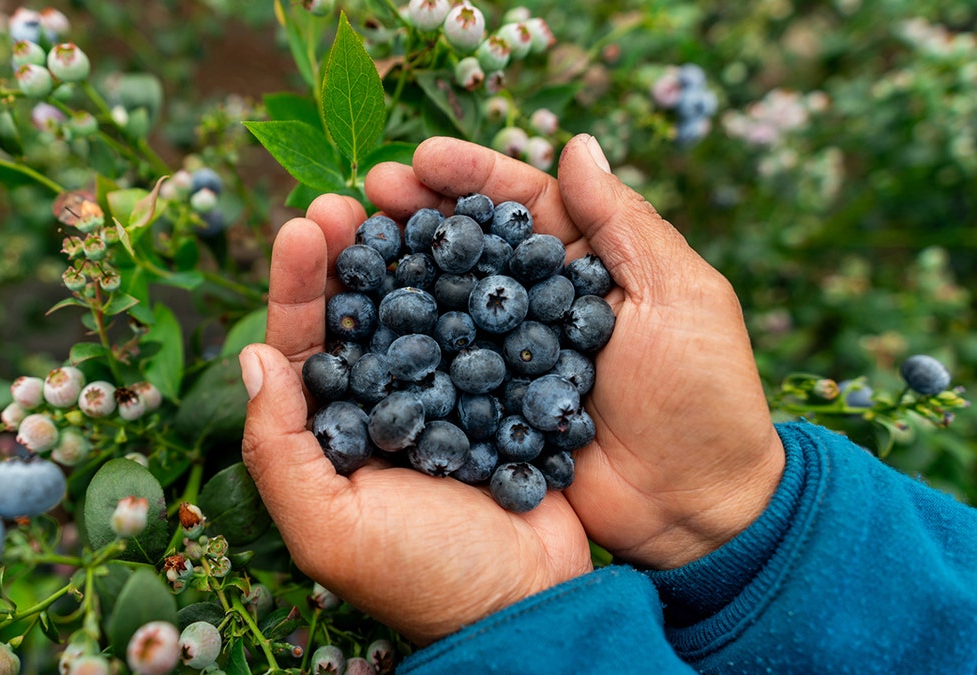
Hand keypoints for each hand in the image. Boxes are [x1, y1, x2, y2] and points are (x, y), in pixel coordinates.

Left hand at [239, 196, 591, 645]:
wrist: (530, 605)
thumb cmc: (423, 576)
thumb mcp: (330, 528)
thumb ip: (278, 449)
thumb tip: (254, 357)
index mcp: (330, 434)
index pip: (302, 348)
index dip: (298, 287)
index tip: (302, 225)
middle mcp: (380, 405)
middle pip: (357, 314)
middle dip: (346, 253)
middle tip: (345, 197)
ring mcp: (441, 394)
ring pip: (417, 309)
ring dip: (407, 255)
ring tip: (403, 200)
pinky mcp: (498, 391)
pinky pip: (481, 327)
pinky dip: (473, 283)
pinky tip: (472, 239)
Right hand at [366, 135, 785, 568]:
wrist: (694, 510)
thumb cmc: (704, 397)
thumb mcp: (679, 296)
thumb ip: (624, 223)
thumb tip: (577, 143)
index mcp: (588, 262)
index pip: (523, 202)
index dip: (472, 176)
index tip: (420, 158)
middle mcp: (539, 302)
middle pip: (471, 242)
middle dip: (420, 212)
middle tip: (368, 193)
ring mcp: (508, 357)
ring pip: (444, 299)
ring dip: (397, 269)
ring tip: (347, 243)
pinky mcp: (488, 410)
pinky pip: (439, 370)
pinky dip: (401, 345)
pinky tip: (359, 322)